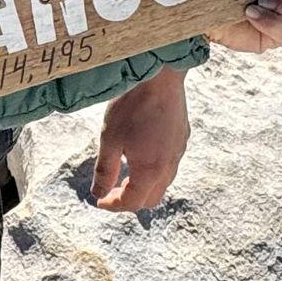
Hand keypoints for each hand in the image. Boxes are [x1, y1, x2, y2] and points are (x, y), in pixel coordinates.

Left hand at [89, 66, 191, 212]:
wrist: (159, 75)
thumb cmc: (131, 106)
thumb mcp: (110, 139)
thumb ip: (105, 171)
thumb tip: (98, 194)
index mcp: (150, 170)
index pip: (132, 202)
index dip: (113, 205)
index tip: (99, 200)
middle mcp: (169, 166)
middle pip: (151, 198)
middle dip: (130, 200)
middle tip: (111, 191)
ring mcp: (179, 151)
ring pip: (163, 182)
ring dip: (144, 186)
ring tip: (125, 174)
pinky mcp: (182, 137)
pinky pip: (170, 164)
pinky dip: (155, 170)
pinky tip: (142, 153)